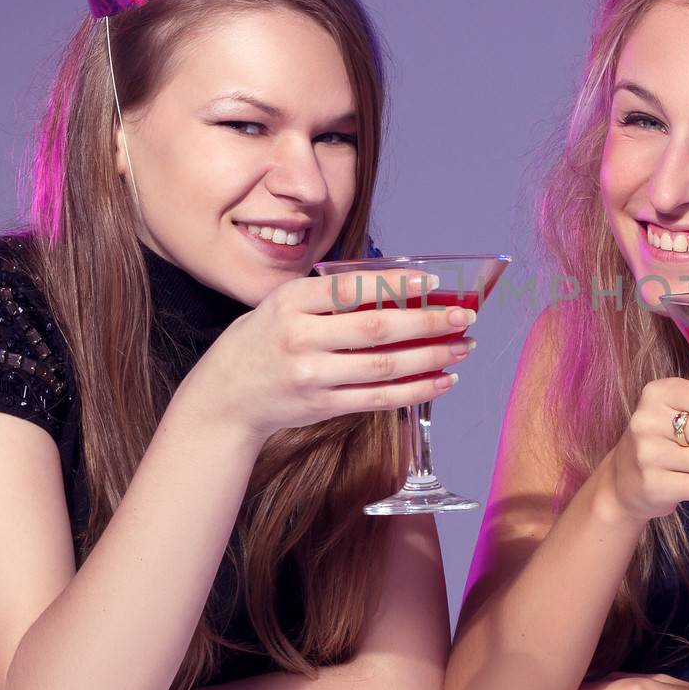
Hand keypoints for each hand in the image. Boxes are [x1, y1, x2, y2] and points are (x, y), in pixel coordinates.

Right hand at [184, 269, 476, 440]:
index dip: (395, 285)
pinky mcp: (323, 407)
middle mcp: (300, 339)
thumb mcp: (282, 304)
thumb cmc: (261, 341)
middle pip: (375, 329)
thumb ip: (328, 296)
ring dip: (431, 357)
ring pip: (384, 367)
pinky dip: (416, 389)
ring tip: (462, 346)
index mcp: (290, 303)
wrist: (224, 400)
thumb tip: (397, 287)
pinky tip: (443, 379)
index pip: (350, 289)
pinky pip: (380, 399)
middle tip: (464, 316)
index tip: (432, 283)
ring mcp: (312, 377)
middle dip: (427, 322)